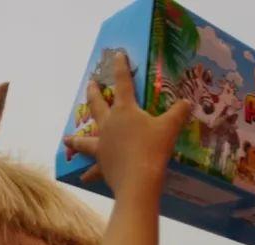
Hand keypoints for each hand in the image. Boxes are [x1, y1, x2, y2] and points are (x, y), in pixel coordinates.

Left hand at [63, 52, 190, 197]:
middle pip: (98, 105)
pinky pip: (93, 169)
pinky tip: (83, 178)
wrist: (138, 180)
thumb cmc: (153, 149)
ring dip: (76, 138)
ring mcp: (102, 144)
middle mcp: (109, 124)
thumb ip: (178, 113)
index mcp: (125, 111)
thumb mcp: (170, 128)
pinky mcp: (102, 164)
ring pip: (85, 139)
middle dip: (94, 93)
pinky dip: (88, 173)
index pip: (123, 83)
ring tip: (67, 138)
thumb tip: (187, 102)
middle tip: (90, 84)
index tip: (116, 55)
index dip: (120, 68)